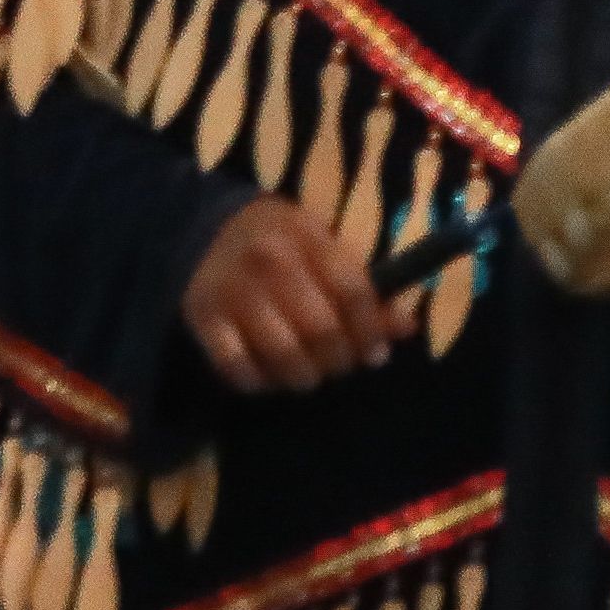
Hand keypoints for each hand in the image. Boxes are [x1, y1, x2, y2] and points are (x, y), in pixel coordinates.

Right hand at [182, 197, 404, 393]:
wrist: (203, 228)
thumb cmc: (280, 240)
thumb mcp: (323, 246)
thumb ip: (362, 285)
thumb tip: (406, 328)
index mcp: (308, 238)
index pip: (354, 292)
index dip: (371, 330)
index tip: (376, 353)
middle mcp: (270, 262)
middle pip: (321, 328)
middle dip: (339, 359)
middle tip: (340, 366)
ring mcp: (234, 291)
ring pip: (282, 353)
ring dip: (303, 376)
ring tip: (308, 376)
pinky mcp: (203, 317)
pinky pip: (235, 365)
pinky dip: (257, 381)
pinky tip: (268, 378)